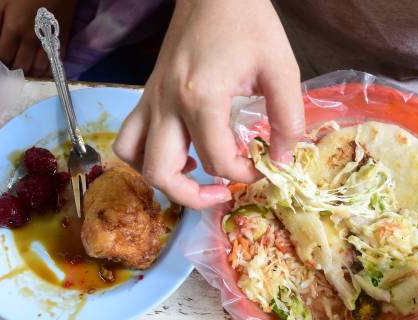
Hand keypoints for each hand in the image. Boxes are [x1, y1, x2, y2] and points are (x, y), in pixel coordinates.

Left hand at [0, 0, 76, 76]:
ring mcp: (47, 42)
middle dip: (15, 71)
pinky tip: (43, 73)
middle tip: (12, 70)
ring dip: (32, 73)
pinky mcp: (61, 42)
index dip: (1, 64)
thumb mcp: (3, 0)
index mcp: (14, 29)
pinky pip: (55, 63)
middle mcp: (30, 40)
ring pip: (39, 68)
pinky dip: (49, 71)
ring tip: (26, 72)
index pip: (4, 56)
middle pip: (21, 65)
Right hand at [113, 0, 303, 209]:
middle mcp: (167, 104)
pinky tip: (182, 150)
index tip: (266, 166)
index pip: (219, 162)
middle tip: (224, 193)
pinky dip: (147, 154)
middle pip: (161, 173)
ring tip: (196, 174)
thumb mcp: (282, 69)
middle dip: (193, 197)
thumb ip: (287, 119)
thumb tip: (283, 161)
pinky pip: (130, 135)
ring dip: (162, 177)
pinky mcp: (147, 93)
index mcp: (201, 98)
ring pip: (133, 157)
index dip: (247, 175)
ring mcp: (151, 98)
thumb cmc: (250, 23)